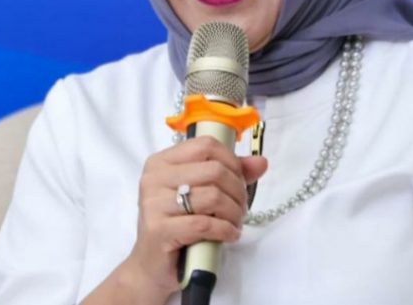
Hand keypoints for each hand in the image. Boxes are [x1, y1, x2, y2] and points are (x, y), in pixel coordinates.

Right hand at [119, 135, 268, 299]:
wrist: (151, 267)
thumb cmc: (177, 226)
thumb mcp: (200, 194)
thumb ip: (229, 174)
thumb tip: (260, 162)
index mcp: (161, 162)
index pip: (206, 145)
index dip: (232, 162)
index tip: (239, 181)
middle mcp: (153, 178)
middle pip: (214, 171)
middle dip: (237, 191)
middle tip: (241, 209)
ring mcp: (153, 204)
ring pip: (213, 197)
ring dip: (234, 213)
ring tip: (235, 223)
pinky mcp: (159, 230)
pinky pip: (205, 224)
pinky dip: (225, 230)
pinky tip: (230, 235)